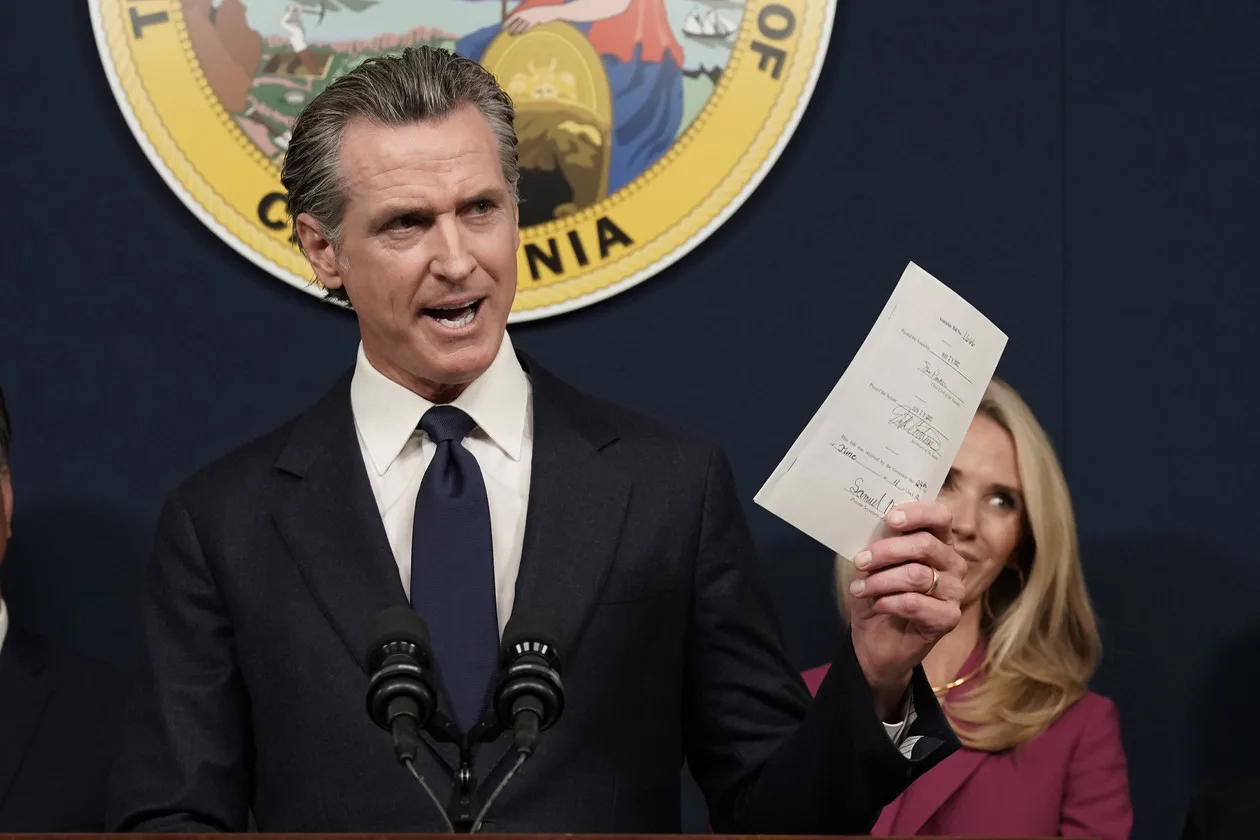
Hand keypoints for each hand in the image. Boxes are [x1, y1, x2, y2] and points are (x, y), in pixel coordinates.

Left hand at [504, 6, 561, 32]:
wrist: (550, 11)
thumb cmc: (541, 13)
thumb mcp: (532, 12)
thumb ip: (526, 16)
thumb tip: (519, 22)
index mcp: (524, 11)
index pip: (513, 16)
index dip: (507, 22)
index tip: (502, 27)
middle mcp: (526, 14)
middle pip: (517, 22)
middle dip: (512, 27)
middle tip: (508, 33)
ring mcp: (531, 17)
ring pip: (522, 25)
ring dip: (517, 30)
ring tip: (513, 34)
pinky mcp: (536, 21)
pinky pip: (528, 26)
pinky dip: (524, 30)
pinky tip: (522, 33)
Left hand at [846, 501, 965, 718]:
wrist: (876, 641)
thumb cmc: (878, 595)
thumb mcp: (874, 564)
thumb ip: (880, 541)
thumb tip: (875, 524)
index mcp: (938, 542)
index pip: (940, 517)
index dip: (917, 513)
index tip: (890, 520)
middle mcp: (953, 564)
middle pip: (925, 545)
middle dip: (886, 551)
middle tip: (860, 561)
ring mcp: (954, 592)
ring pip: (917, 575)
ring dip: (881, 581)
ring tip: (859, 588)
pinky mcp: (949, 618)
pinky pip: (916, 603)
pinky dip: (890, 602)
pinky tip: (877, 605)